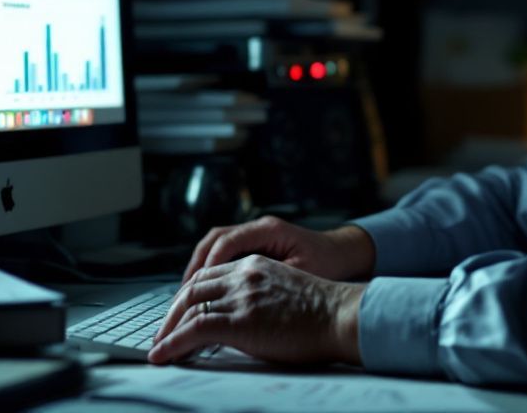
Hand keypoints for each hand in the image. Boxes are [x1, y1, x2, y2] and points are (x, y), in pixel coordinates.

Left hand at [148, 254, 365, 364]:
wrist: (341, 316)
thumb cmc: (323, 313)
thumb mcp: (286, 292)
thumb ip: (261, 296)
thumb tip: (244, 320)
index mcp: (255, 265)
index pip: (210, 275)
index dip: (190, 294)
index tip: (180, 312)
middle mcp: (243, 275)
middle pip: (194, 287)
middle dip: (173, 311)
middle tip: (162, 332)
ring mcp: (241, 296)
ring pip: (189, 307)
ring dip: (168, 329)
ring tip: (158, 348)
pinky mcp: (240, 320)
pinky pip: (195, 329)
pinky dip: (173, 343)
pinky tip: (163, 355)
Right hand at [179, 216, 374, 284]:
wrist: (343, 254)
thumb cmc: (327, 265)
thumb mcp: (302, 274)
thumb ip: (274, 281)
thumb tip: (242, 298)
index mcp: (269, 230)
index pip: (227, 240)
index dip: (209, 263)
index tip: (195, 286)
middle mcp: (258, 227)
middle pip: (214, 238)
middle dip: (196, 265)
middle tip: (183, 292)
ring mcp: (255, 234)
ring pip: (215, 244)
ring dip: (200, 266)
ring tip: (187, 293)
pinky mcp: (254, 245)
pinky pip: (224, 252)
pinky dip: (212, 268)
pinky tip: (205, 290)